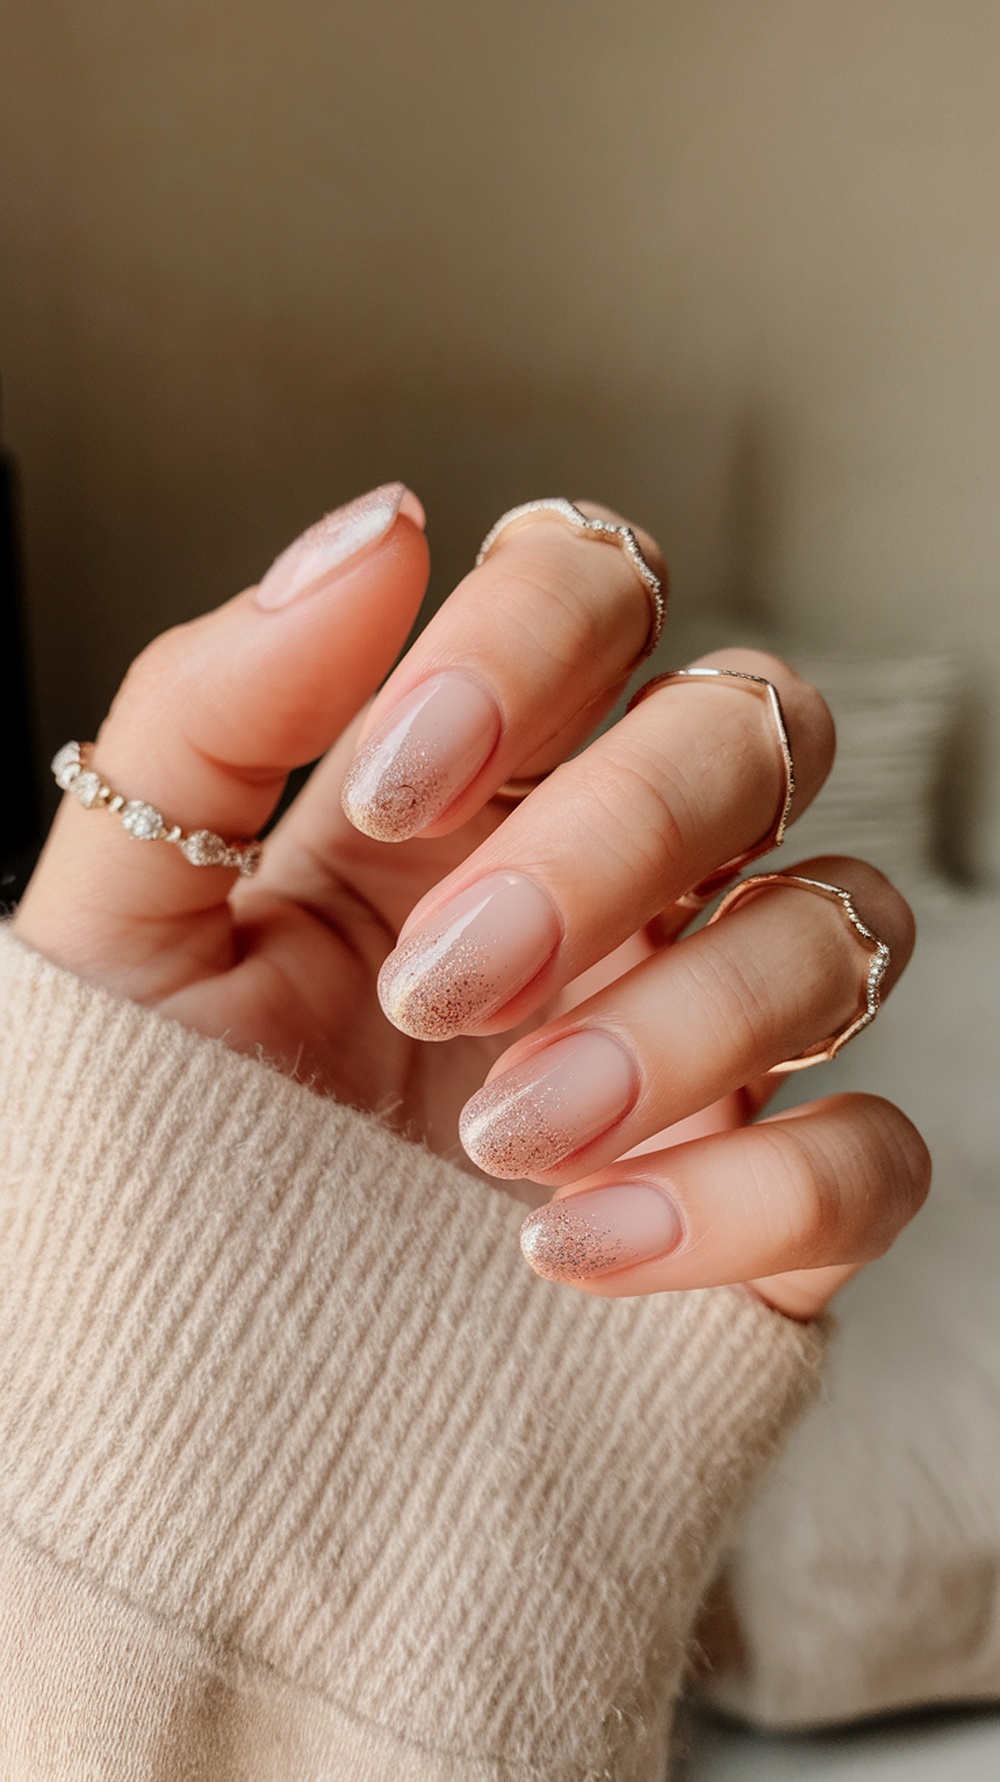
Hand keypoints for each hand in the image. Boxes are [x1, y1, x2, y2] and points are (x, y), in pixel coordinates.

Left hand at [15, 483, 928, 1318]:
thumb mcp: (128, 918)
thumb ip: (217, 708)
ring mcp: (707, 1043)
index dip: (531, 643)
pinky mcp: (767, 1214)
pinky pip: (879, 1152)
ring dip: (679, 1021)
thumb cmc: (152, 1149)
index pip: (598, 586)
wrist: (183, 1397)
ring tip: (497, 1138)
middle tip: (443, 982)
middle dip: (612, 840)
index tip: (397, 786)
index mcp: (471, 790)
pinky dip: (754, 1192)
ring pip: (845, 922)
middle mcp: (616, 889)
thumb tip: (377, 529)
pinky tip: (579, 1247)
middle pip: (755, 727)